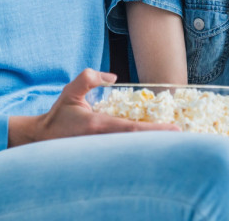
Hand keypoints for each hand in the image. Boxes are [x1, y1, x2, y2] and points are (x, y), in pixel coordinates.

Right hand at [7, 68, 177, 146]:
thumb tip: (113, 78)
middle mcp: (105, 140)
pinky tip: (155, 141)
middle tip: (185, 133)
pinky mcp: (105, 150)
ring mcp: (105, 148)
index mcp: (99, 125)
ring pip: (135, 146)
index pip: (133, 129)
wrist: (43, 138)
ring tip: (176, 136)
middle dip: (162, 138)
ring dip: (154, 142)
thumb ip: (89, 78)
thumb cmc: (59, 115)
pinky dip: (142, 143)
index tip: (175, 129)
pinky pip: (127, 147)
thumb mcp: (71, 90)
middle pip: (140, 142)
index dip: (156, 130)